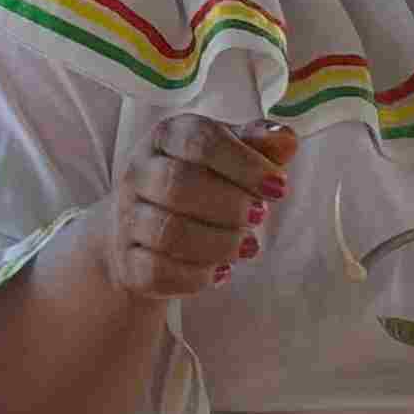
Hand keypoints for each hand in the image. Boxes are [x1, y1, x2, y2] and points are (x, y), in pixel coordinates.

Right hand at [75, 116, 294, 305]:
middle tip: (259, 217)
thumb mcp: (232, 156)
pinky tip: (221, 272)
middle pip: (177, 185)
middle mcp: (138, 171)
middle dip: (229, 206)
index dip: (244, 165)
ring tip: (247, 248)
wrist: (143, 225)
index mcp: (167, 136)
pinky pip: (155, 271)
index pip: (200, 141)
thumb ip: (261, 146)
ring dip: (218, 243)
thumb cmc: (201, 181)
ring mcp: (127, 217)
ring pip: (167, 232)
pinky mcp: (127, 260)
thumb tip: (286, 138)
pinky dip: (195, 276)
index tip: (278, 187)